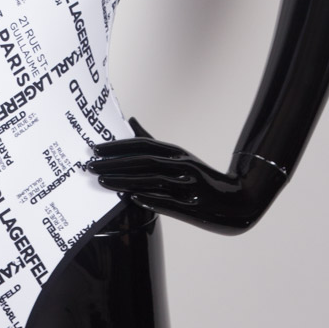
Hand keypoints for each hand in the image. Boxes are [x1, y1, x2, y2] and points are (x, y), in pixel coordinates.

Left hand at [85, 119, 280, 234]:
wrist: (238, 201)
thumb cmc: (202, 178)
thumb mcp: (179, 155)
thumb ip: (152, 141)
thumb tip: (130, 120)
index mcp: (177, 152)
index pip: (143, 145)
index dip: (117, 146)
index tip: (94, 149)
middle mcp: (182, 165)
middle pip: (143, 161)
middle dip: (113, 163)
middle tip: (89, 166)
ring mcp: (188, 186)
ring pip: (152, 180)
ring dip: (124, 180)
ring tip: (101, 181)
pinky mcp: (193, 207)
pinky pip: (169, 202)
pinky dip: (150, 199)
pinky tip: (130, 198)